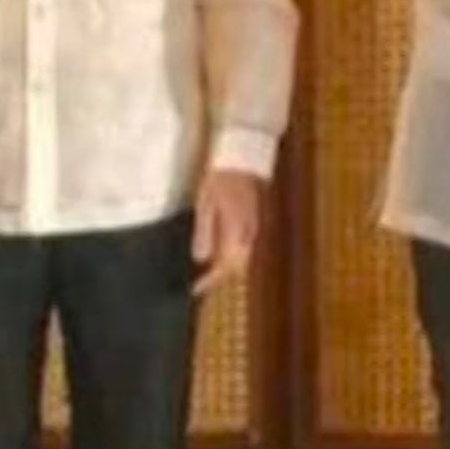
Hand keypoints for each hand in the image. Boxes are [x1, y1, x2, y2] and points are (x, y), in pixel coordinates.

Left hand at [191, 168, 262, 298]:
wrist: (242, 158)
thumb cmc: (220, 179)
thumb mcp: (205, 204)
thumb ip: (203, 232)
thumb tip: (200, 260)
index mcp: (236, 231)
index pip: (225, 267)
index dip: (210, 281)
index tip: (195, 289)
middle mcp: (249, 234)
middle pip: (236, 267)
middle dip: (218, 278)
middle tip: (200, 284)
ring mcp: (254, 228)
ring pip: (242, 258)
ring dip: (226, 269)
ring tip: (207, 273)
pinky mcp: (254, 222)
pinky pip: (244, 247)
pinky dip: (232, 256)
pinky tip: (219, 253)